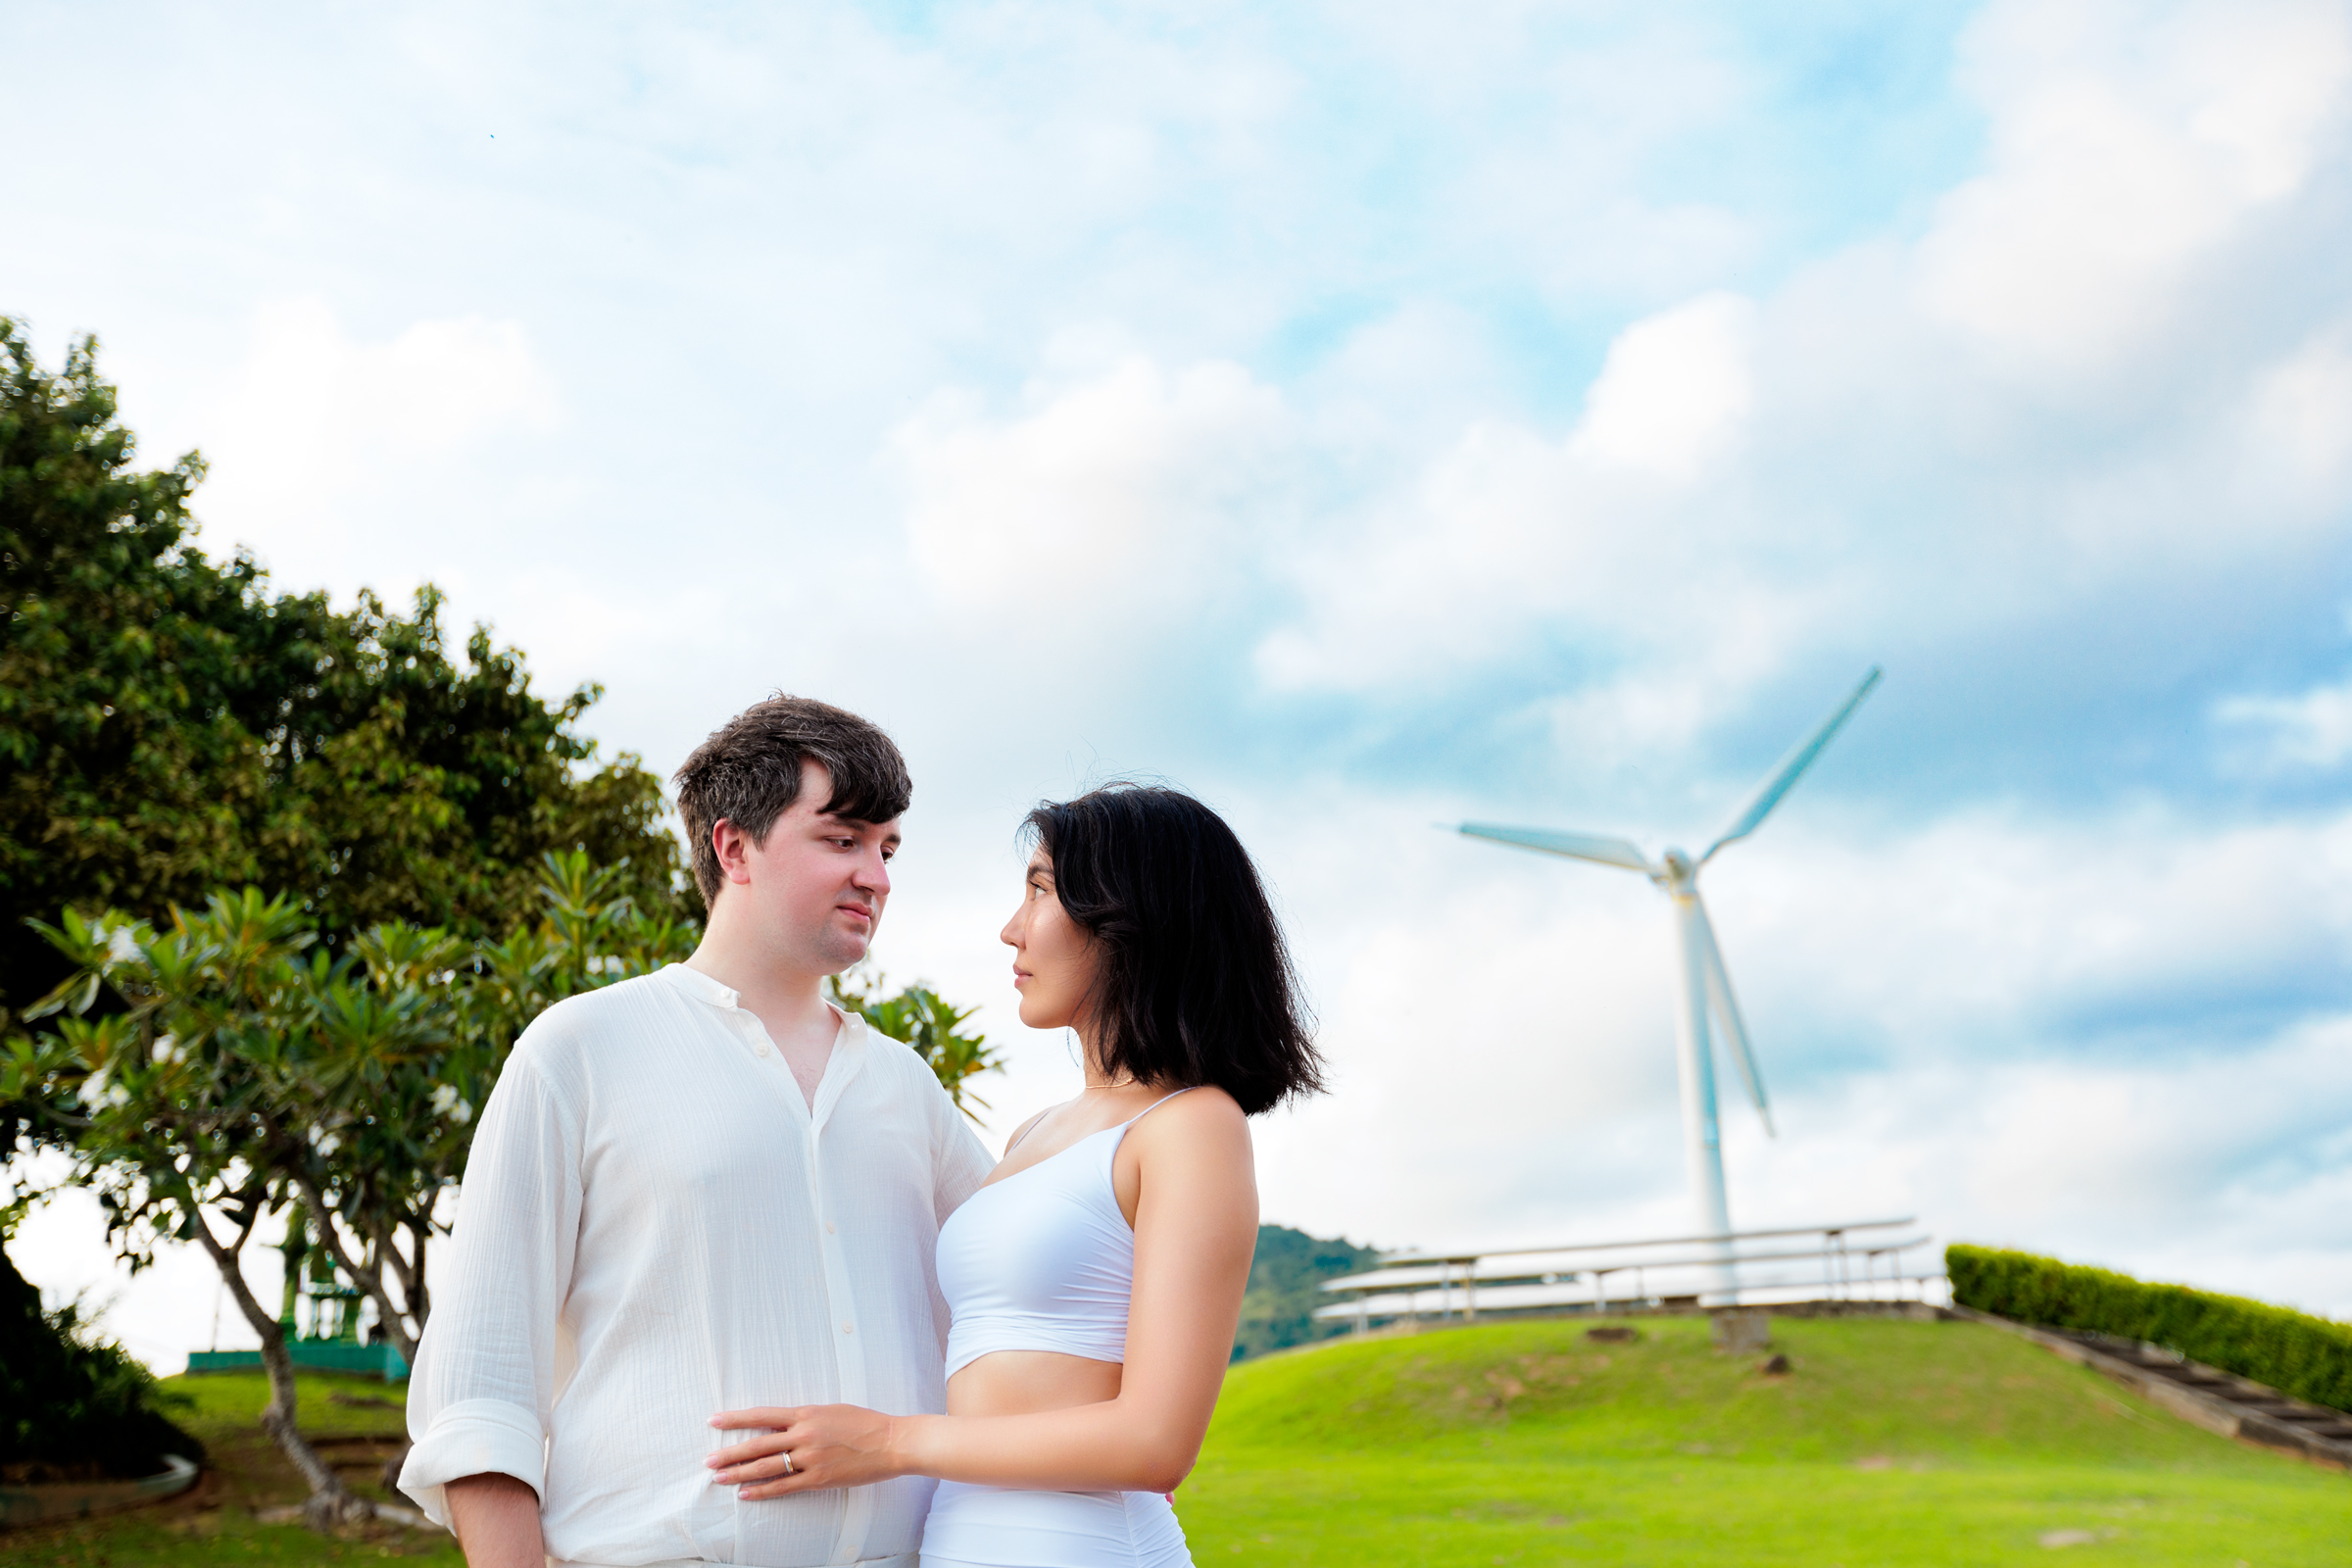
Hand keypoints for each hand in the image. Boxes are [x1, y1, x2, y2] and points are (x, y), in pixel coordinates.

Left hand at [707, 1404, 905, 1498]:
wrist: (891, 1441)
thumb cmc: (865, 1423)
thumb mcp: (832, 1411)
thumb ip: (805, 1418)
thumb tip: (781, 1424)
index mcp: (806, 1413)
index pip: (762, 1415)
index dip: (735, 1419)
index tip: (713, 1421)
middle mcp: (804, 1434)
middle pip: (757, 1444)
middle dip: (729, 1453)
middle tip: (707, 1460)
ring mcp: (810, 1458)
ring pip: (766, 1467)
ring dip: (739, 1473)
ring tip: (719, 1478)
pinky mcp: (819, 1479)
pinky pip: (783, 1487)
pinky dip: (762, 1491)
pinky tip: (746, 1495)